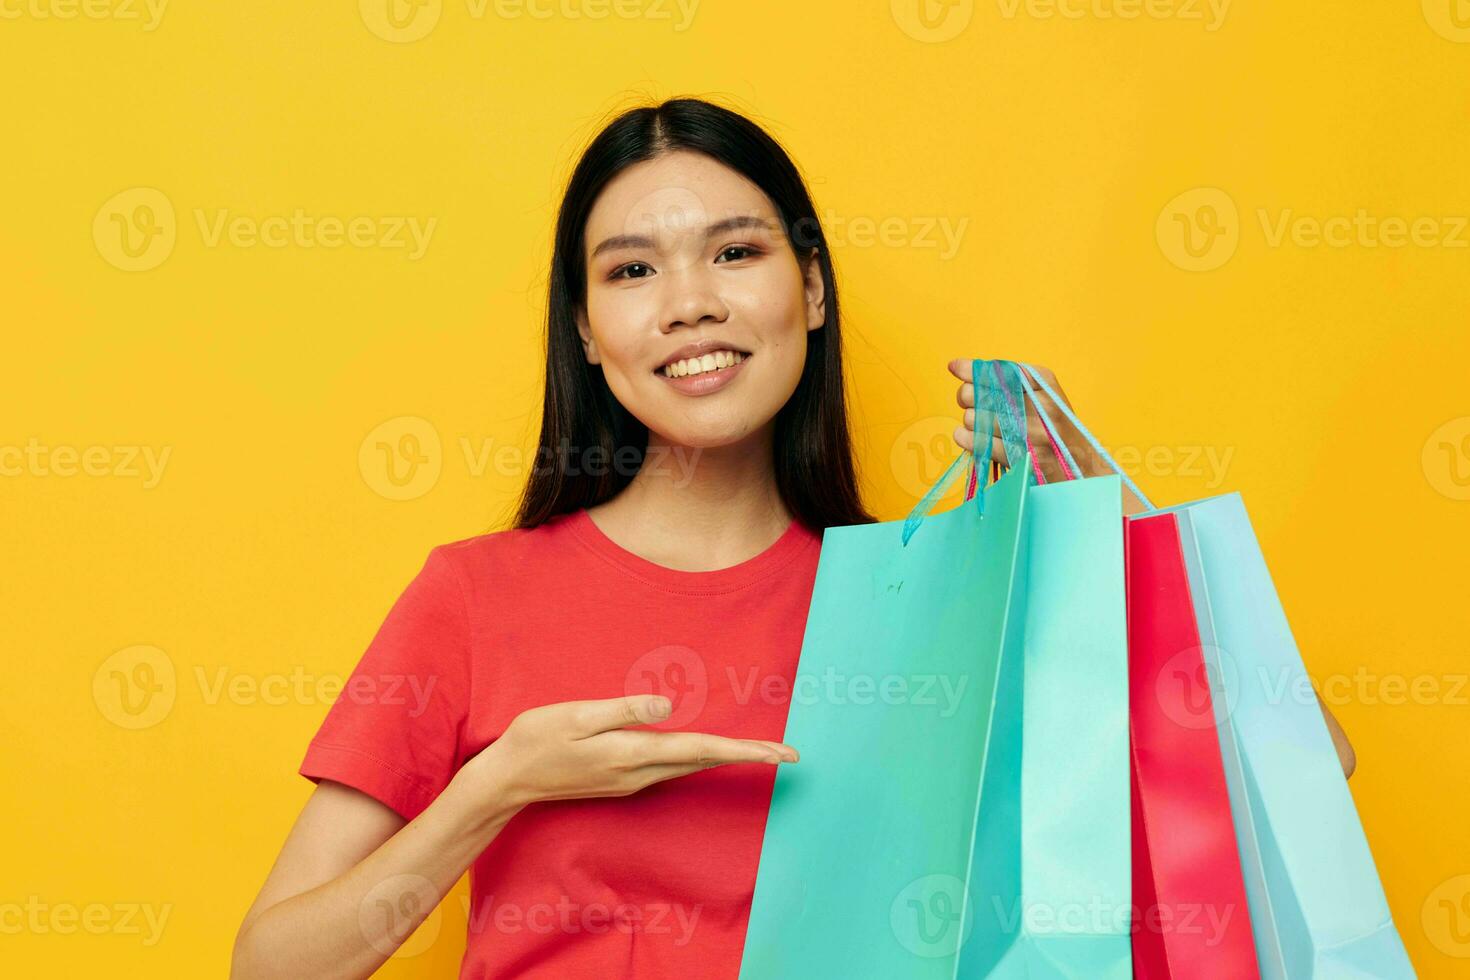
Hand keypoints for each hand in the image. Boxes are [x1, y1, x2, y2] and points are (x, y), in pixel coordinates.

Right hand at [467, 694, 799, 809]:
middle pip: (704, 761)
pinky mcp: (621, 781)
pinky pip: (671, 768)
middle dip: (748, 756)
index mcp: (632, 754)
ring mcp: (630, 781)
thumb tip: (667, 706)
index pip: (702, 749)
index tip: (783, 754)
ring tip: (761, 751)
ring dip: (726, 758)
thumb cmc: (536, 739)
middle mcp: (638, 773)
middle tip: (791, 754)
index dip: (746, 751)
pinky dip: (699, 759)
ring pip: (690, 767)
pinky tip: (707, 751)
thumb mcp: (576, 714)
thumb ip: (624, 710)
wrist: (506, 781)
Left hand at [948, 358, 1147, 513]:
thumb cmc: (1054, 431)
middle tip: (971, 404)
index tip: (955, 368)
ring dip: (970, 422)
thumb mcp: (1043, 397)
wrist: (1081, 470)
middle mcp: (1040, 405)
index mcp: (1046, 384)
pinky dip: (967, 439)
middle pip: (981, 392)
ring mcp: (1032, 433)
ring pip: (975, 418)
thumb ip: (1008, 382)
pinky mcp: (1021, 458)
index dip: (973, 369)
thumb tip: (956, 366)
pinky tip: (969, 438)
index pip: (999, 369)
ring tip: (982, 426)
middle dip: (968, 397)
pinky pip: (977, 442)